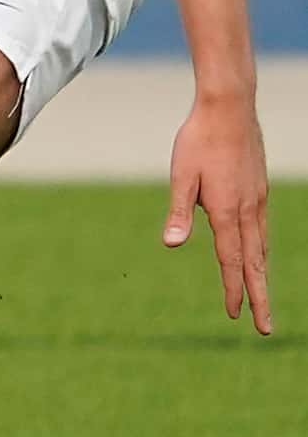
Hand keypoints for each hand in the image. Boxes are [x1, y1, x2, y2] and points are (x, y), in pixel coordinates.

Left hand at [164, 92, 270, 333]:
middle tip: (264, 329)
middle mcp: (248, 211)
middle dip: (258, 297)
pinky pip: (262, 230)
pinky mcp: (259, 190)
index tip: (234, 315)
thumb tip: (171, 243)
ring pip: (261, 248)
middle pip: (255, 264)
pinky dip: (261, 251)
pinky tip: (257, 255)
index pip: (231, 262)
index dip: (233, 291)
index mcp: (227, 211)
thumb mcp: (181, 175)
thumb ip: (178, 211)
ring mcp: (257, 200)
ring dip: (261, 276)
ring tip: (262, 299)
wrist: (229, 108)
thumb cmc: (198, 140)